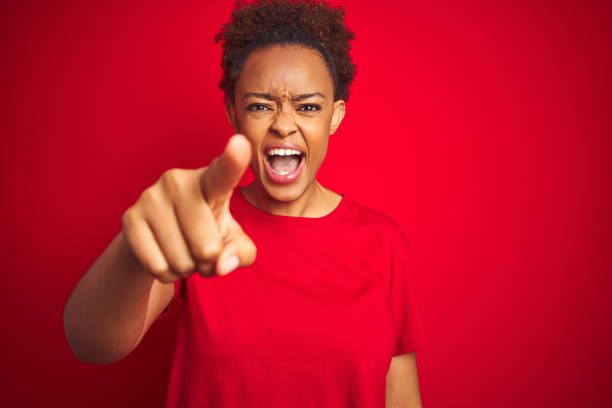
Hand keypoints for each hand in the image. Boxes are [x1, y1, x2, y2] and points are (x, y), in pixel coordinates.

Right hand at [121, 134, 255, 281]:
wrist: (161, 234)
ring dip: (187, 270)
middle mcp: (179, 182)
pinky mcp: (130, 218)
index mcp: (211, 181)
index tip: (240, 142)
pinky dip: (167, 275)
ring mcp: (151, 197)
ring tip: (184, 250)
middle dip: (209, 262)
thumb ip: (241, 252)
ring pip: (181, 262)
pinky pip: (157, 267)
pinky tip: (166, 257)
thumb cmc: (208, 232)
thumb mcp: (233, 241)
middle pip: (207, 248)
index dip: (233, 160)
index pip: (224, 173)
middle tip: (203, 250)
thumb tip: (221, 265)